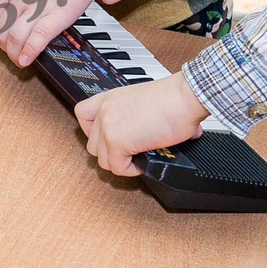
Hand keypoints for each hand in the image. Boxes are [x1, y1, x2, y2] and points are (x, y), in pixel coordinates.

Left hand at [0, 0, 105, 67]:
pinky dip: (29, 52)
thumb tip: (28, 2)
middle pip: (1, 30)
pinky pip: (37, 38)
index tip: (3, 40)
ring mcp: (38, 6)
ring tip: (19, 62)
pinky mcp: (58, 14)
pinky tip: (28, 60)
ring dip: (14, 54)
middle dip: (4, 47)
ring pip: (14, 37)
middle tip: (13, 55)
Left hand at [72, 78, 208, 176]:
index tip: (108, 137)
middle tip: (130, 152)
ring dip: (122, 163)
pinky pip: (118, 168)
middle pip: (93, 145)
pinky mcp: (117, 143)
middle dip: (111, 152)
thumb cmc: (174, 98)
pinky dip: (132, 170)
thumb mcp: (143, 102)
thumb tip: (149, 133)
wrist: (184, 97)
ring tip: (139, 157)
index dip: (93, 131)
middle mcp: (105, 111)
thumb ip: (135, 117)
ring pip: (104, 160)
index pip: (82, 114)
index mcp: (109, 98)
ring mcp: (108, 127)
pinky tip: (144, 162)